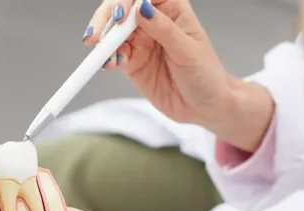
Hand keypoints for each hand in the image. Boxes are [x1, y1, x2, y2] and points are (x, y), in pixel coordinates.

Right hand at [84, 0, 274, 151]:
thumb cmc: (206, 75)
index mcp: (171, 8)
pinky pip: (113, 54)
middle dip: (106, 19)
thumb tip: (142, 7)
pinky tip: (110, 64)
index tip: (120, 15)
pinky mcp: (132, 61)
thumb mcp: (188, 51)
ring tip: (103, 55)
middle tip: (97, 36)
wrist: (205, 106)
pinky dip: (107, 58)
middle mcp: (153, 21)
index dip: (127, 1)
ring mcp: (141, 41)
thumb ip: (164, 29)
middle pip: (121, 9)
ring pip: (113, 32)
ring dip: (104, 41)